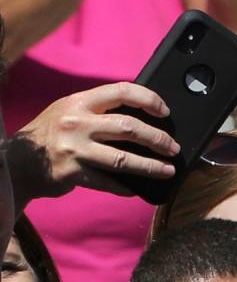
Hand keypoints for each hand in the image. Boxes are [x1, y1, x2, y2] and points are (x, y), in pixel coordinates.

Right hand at [8, 82, 179, 206]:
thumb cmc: (51, 135)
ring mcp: (75, 149)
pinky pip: (108, 182)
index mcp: (80, 102)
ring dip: (151, 166)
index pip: (121, 91)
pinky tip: (135, 189)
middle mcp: (78, 122)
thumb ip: (99, 111)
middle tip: (173, 148)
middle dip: (158, 139)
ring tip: (168, 171)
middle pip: (129, 127)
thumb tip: (141, 118)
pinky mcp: (73, 173)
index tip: (165, 112)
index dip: (149, 99)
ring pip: (123, 159)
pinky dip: (125, 188)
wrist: (18, 162)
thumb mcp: (70, 112)